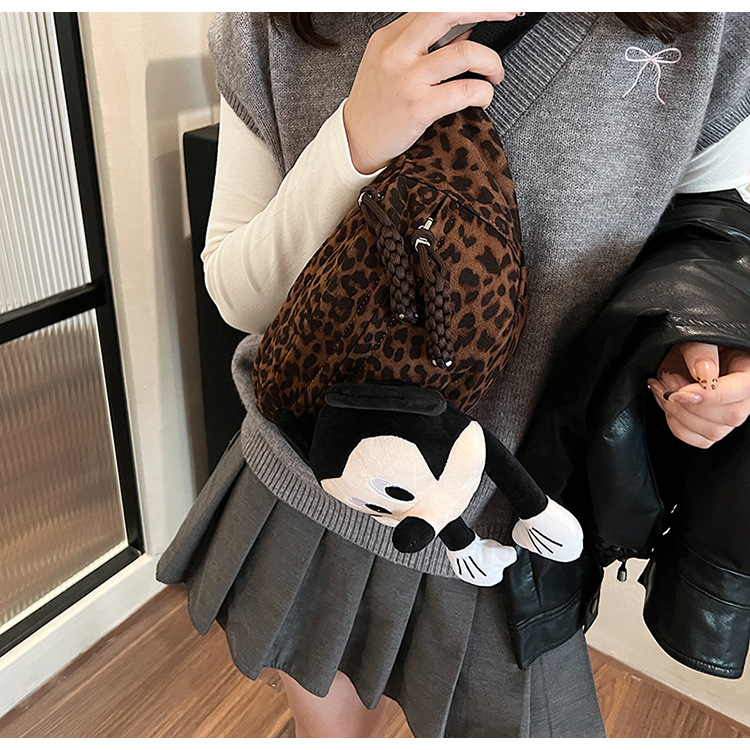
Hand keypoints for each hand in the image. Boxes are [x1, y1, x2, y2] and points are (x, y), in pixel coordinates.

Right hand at [343, 12, 521, 173]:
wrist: (355, 142)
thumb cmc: (375, 106)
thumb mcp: (389, 64)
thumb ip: (423, 47)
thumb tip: (465, 31)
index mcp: (390, 37)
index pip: (435, 6)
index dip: (472, 5)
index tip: (497, 6)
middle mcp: (397, 52)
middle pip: (448, 12)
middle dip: (488, 9)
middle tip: (508, 13)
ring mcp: (407, 80)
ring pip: (465, 53)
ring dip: (491, 62)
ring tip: (494, 74)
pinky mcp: (417, 107)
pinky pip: (463, 91)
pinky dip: (483, 92)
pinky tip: (482, 98)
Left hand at [647, 342, 749, 448]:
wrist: (678, 352)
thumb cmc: (692, 344)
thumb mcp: (694, 337)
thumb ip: (700, 350)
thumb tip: (705, 373)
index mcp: (748, 370)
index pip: (741, 391)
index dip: (710, 395)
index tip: (681, 393)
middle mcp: (744, 396)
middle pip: (729, 416)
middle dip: (689, 403)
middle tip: (667, 380)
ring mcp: (728, 414)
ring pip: (712, 432)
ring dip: (679, 413)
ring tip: (663, 388)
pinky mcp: (711, 426)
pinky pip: (699, 441)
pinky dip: (677, 426)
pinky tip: (668, 405)